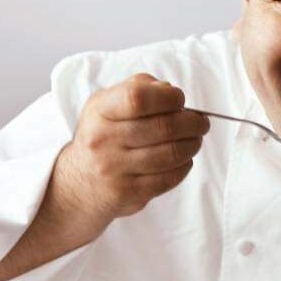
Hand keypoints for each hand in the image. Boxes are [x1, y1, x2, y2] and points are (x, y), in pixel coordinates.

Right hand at [59, 73, 209, 224]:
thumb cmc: (103, 135)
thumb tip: (170, 90)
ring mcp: (115, 169)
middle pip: (163, 127)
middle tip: (201, 123)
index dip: (168, 97)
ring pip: (171, 154)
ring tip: (195, 140)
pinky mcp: (129, 192)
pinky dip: (184, 166)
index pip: (137, 97)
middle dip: (192, 123)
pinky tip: (183, 159)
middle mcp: (103, 140)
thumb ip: (139, 88)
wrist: (79, 183)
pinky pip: (169, 178)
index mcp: (100, 111)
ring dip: (192, 145)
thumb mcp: (108, 104)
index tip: (179, 100)